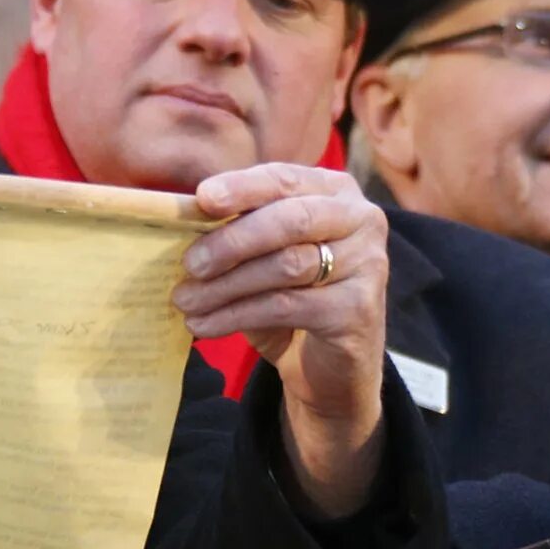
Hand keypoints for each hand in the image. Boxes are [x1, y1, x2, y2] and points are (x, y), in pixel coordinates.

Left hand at [179, 164, 391, 516]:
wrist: (330, 369)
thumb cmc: (292, 300)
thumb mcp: (264, 258)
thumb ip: (238, 230)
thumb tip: (182, 218)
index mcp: (336, 192)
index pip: (285, 179)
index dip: (243, 187)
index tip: (203, 198)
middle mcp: (362, 220)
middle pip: (290, 220)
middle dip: (232, 240)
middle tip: (189, 263)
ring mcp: (368, 264)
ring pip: (286, 265)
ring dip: (226, 285)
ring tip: (185, 300)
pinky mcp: (358, 308)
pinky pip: (287, 305)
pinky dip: (237, 315)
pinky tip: (205, 325)